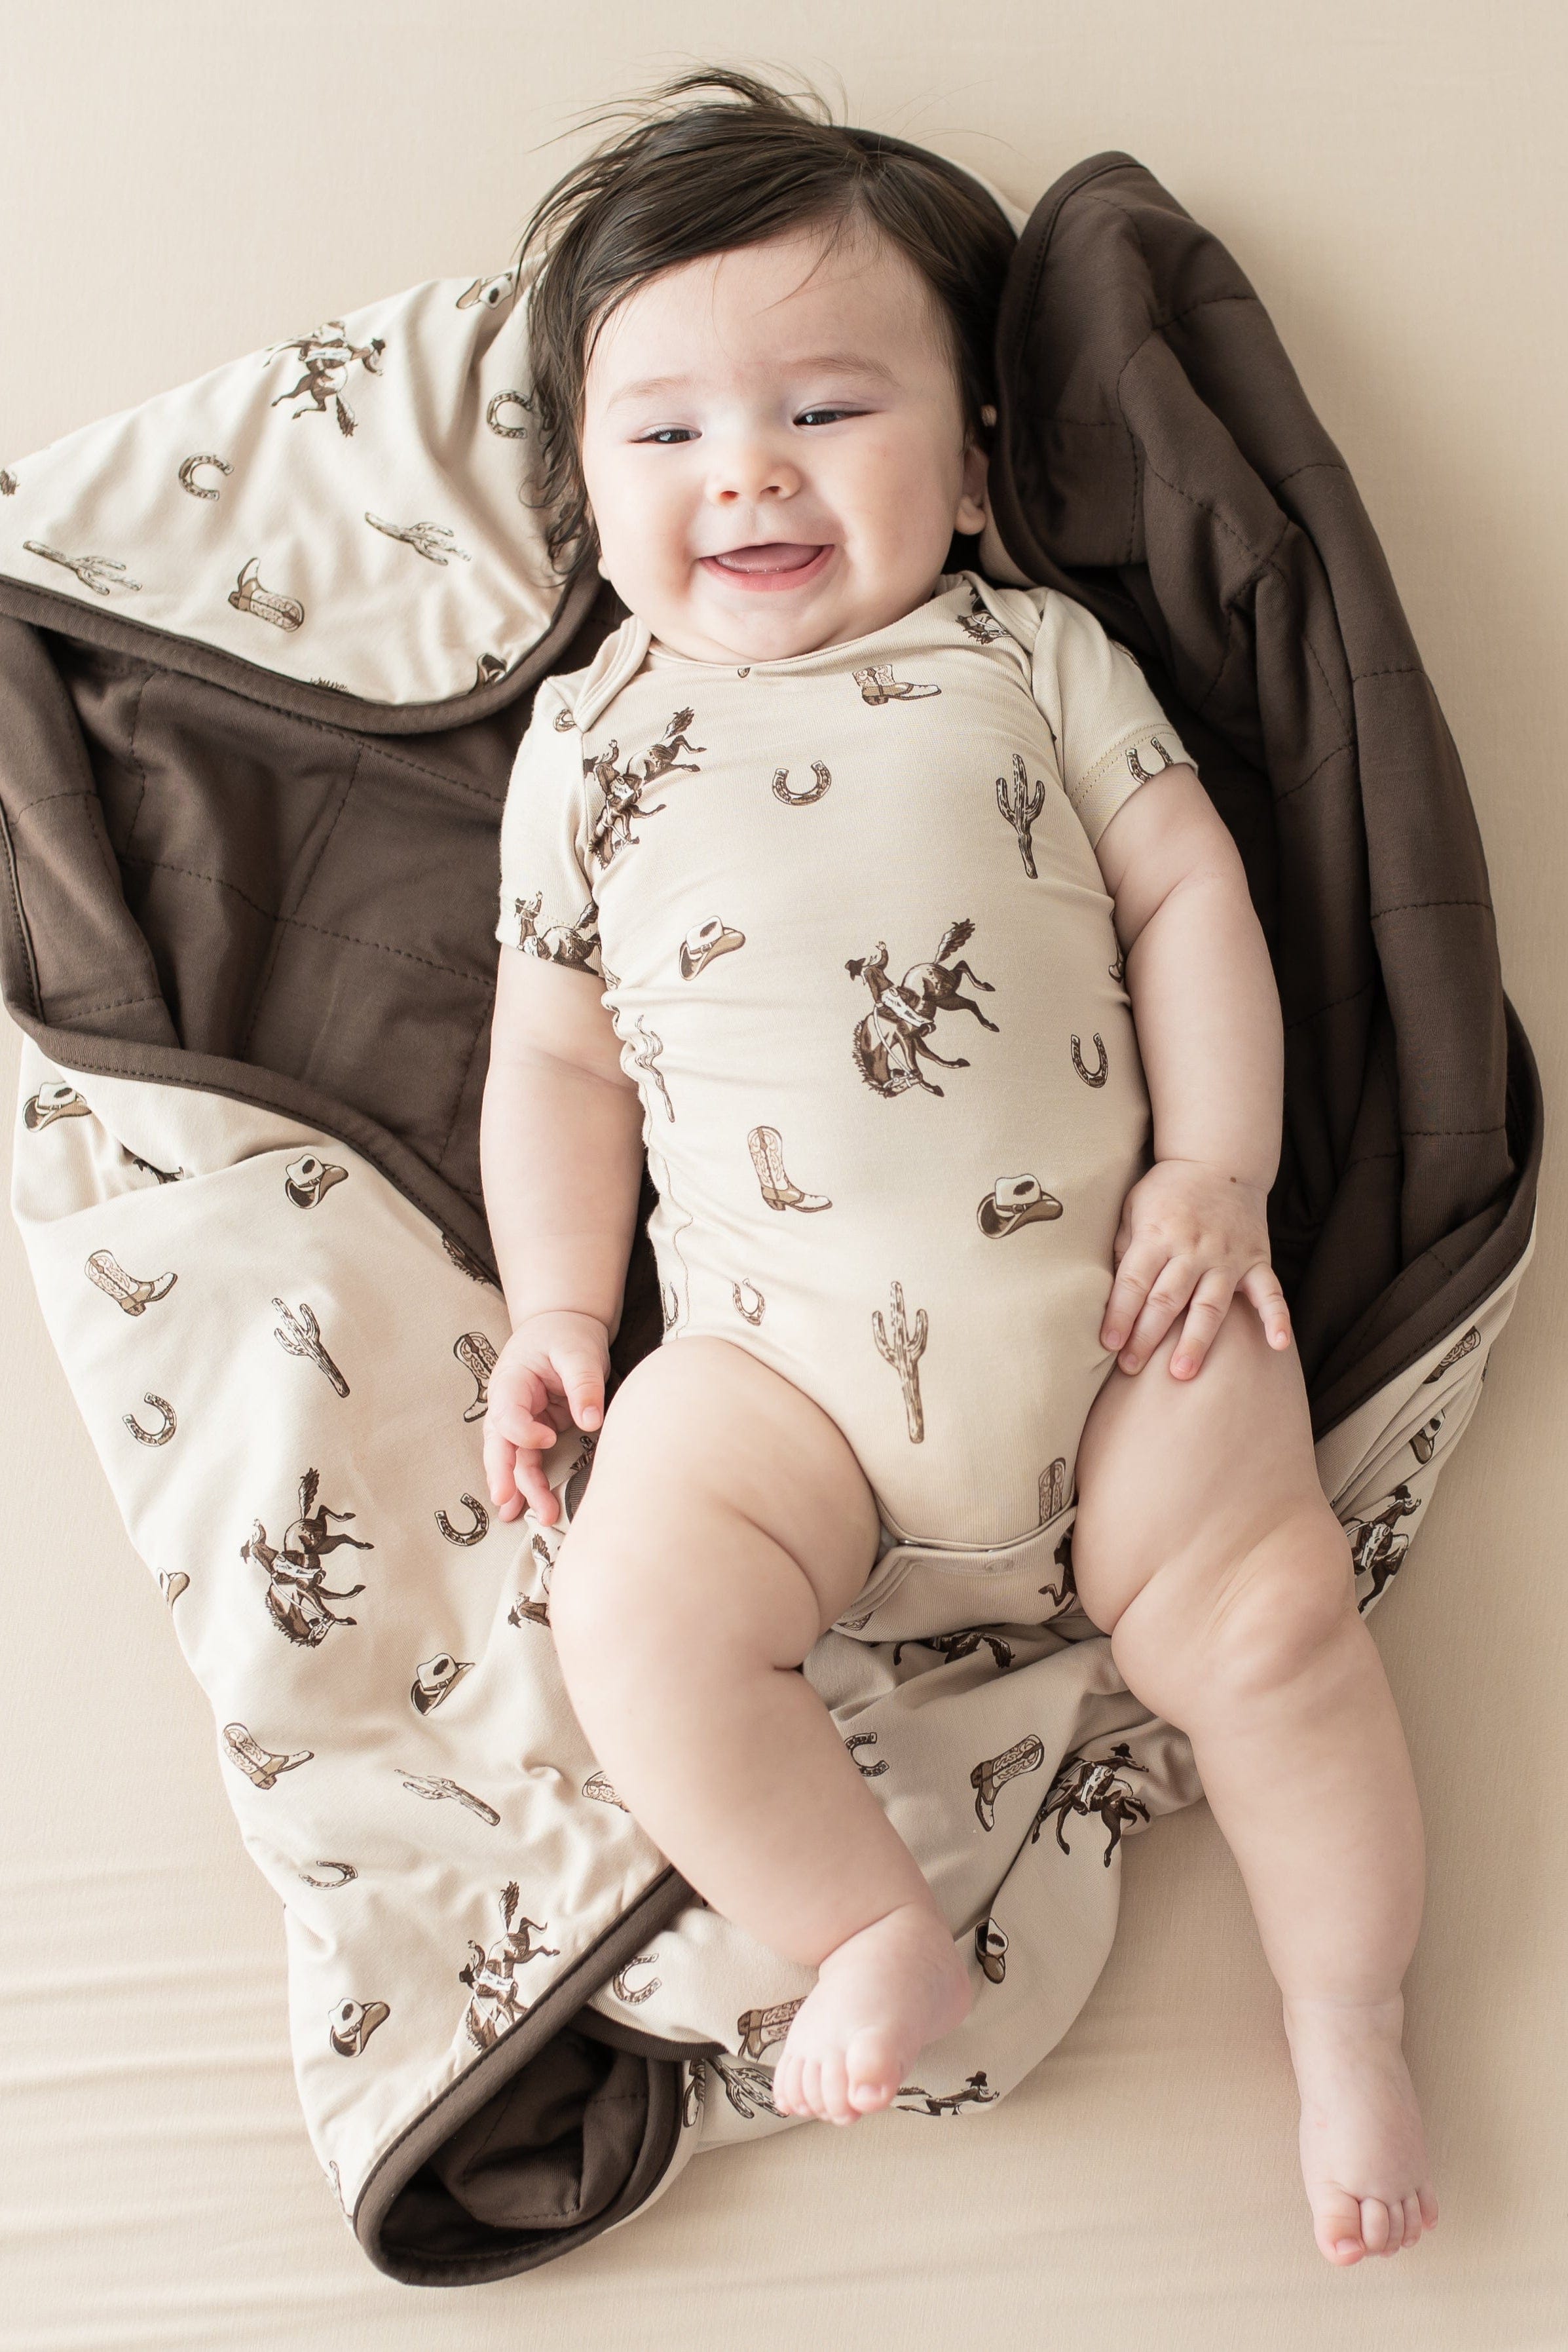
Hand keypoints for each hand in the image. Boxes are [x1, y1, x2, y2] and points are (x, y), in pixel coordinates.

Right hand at [483, 1309, 609, 1524]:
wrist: (563, 1326)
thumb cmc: (567, 1335)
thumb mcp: (578, 1352)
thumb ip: (583, 1384)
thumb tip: (591, 1422)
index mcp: (512, 1381)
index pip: (506, 1414)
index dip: (524, 1432)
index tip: (549, 1439)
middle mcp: (507, 1404)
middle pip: (499, 1443)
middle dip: (503, 1474)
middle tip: (508, 1502)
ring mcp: (518, 1420)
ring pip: (512, 1458)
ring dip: (521, 1487)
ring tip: (540, 1515)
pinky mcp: (533, 1430)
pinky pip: (525, 1460)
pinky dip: (525, 1483)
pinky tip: (523, 1509)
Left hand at [1099, 1158, 1291, 1377]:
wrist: (1220, 1161)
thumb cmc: (1168, 1190)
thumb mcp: (1135, 1207)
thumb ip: (1125, 1247)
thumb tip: (1111, 1292)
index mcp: (1157, 1234)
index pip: (1135, 1281)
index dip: (1120, 1314)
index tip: (1109, 1344)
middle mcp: (1193, 1248)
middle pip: (1167, 1298)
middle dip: (1147, 1335)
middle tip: (1131, 1367)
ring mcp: (1227, 1256)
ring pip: (1210, 1303)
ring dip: (1197, 1339)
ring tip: (1183, 1372)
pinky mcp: (1256, 1259)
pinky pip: (1270, 1292)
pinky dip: (1276, 1318)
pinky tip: (1279, 1345)